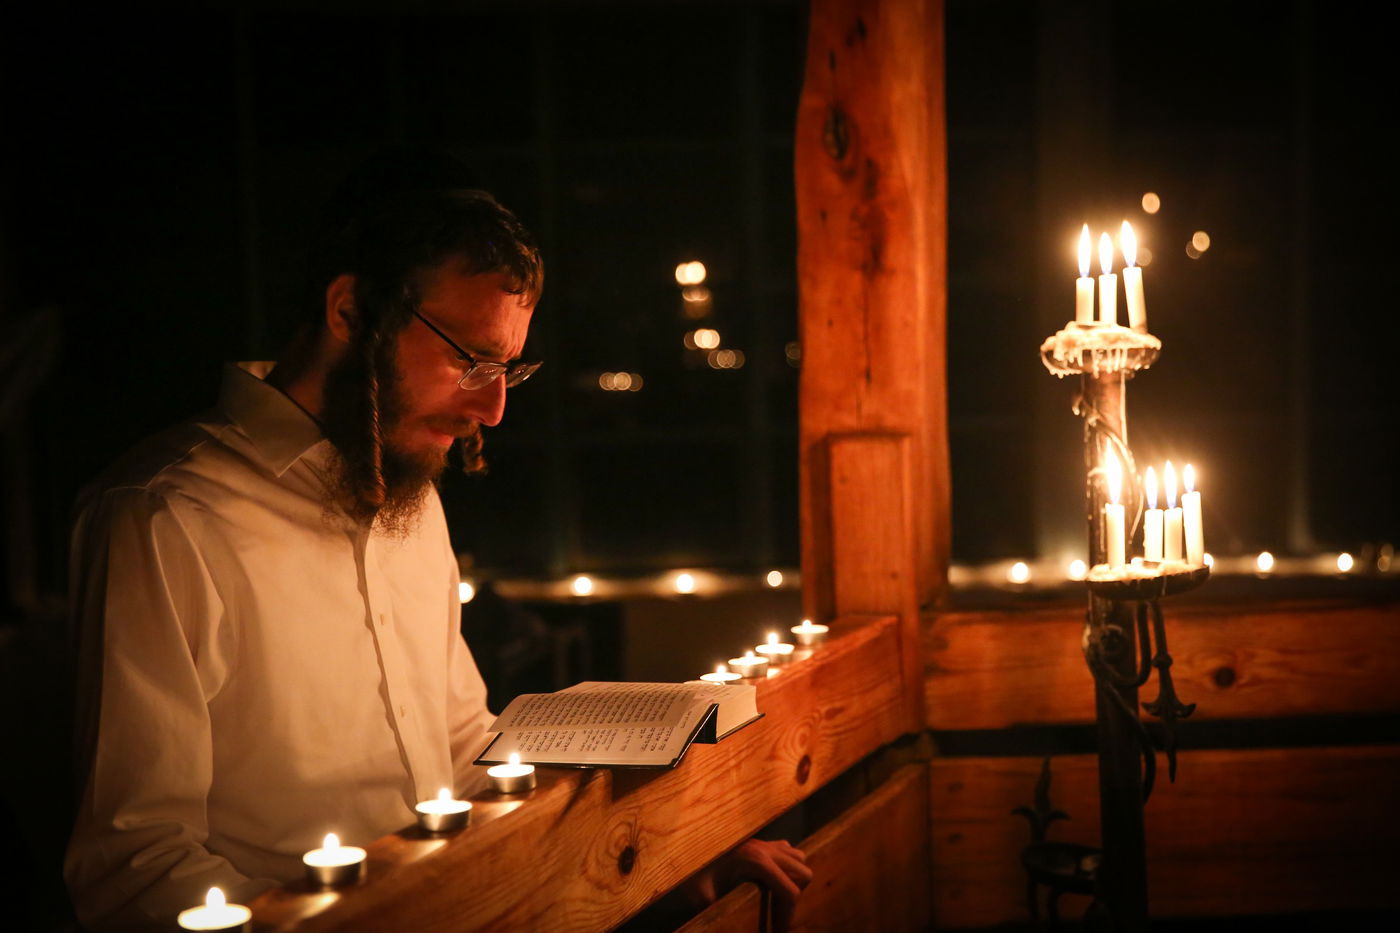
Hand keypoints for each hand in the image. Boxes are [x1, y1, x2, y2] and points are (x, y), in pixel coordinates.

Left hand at [683, 838, 812, 931]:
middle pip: (803, 874)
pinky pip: (786, 851)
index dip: (787, 917)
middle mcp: (765, 849)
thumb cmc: (692, 868)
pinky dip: (786, 867)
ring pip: (799, 859)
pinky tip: (769, 881)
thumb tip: (727, 928)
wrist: (685, 843)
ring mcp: (764, 842)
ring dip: (794, 880)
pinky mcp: (759, 842)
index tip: (778, 931)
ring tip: (775, 898)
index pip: (790, 891)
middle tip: (777, 917)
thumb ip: (717, 910)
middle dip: (793, 899)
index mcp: (757, 861)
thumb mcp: (701, 894)